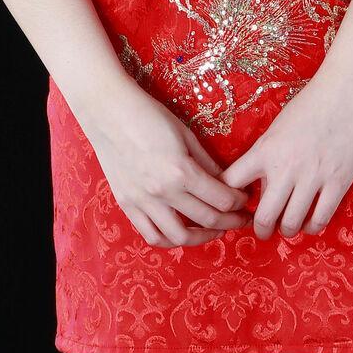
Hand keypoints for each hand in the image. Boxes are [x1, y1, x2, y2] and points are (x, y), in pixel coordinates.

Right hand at [81, 83, 253, 249]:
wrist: (108, 113)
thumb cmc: (149, 116)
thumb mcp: (186, 135)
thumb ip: (207, 164)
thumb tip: (224, 183)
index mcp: (181, 171)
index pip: (221, 199)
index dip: (238, 202)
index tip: (244, 200)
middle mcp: (162, 192)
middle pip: (207, 219)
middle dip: (230, 221)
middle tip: (239, 218)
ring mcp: (142, 202)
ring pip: (179, 237)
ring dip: (203, 237)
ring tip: (214, 229)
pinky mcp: (127, 205)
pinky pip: (151, 235)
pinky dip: (170, 240)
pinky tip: (182, 233)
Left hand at [222, 66, 352, 240]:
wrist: (349, 91)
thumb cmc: (311, 104)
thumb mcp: (277, 127)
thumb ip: (267, 156)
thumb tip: (261, 184)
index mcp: (265, 151)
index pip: (231, 184)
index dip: (228, 200)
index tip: (235, 205)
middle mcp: (286, 168)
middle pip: (263, 217)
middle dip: (260, 229)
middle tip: (262, 229)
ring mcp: (313, 177)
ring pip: (291, 223)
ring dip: (286, 230)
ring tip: (287, 227)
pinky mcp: (338, 182)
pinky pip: (320, 218)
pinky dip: (312, 227)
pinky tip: (310, 223)